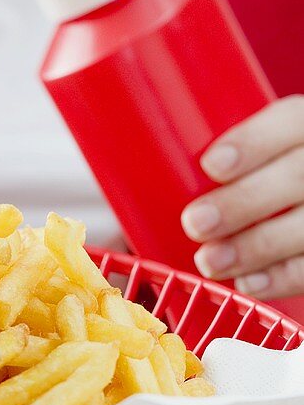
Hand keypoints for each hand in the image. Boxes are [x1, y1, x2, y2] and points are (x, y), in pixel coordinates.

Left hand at [181, 96, 303, 298]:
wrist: (292, 200)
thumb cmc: (252, 177)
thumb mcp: (242, 155)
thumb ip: (203, 168)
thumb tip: (119, 199)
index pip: (291, 120)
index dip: (255, 141)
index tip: (212, 164)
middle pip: (299, 176)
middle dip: (244, 202)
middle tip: (194, 223)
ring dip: (257, 247)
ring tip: (210, 262)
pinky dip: (282, 278)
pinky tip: (248, 283)